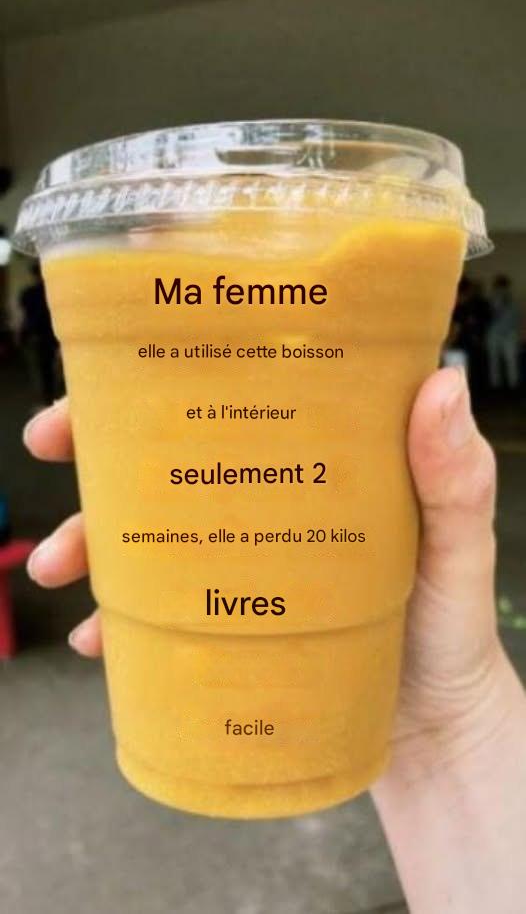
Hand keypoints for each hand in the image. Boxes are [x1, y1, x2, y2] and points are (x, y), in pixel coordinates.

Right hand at [22, 368, 507, 725]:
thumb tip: (443, 388)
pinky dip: (120, 623)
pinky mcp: (229, 619)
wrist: (435, 730)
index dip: (168, 376)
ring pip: (150, 534)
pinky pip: (158, 613)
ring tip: (57, 566)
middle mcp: (269, 499)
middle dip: (99, 452)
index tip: (106, 375)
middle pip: (171, 458)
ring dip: (92, 540)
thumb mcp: (457, 547)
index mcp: (317, 459)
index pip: (235, 396)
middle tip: (50, 455)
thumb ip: (456, 480)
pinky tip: (100, 641)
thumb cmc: (452, 625)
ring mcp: (243, 561)